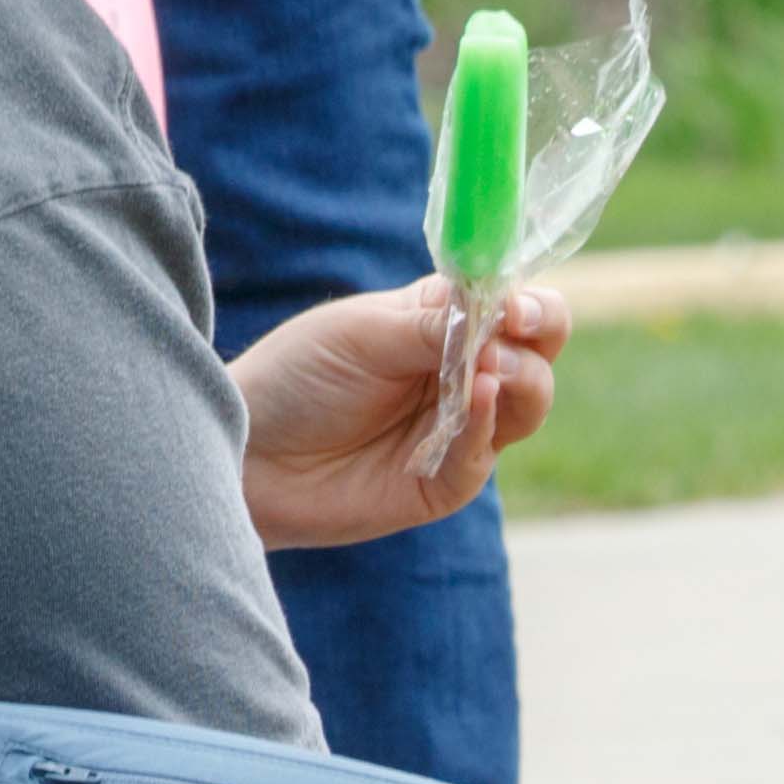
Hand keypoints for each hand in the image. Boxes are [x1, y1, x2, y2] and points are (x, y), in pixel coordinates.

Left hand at [239, 279, 565, 548]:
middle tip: (509, 329)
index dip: (528, 302)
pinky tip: (478, 397)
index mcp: (445, 325)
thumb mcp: (364, 333)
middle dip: (537, 336)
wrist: (246, 451)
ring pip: (528, 405)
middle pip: (538, 354)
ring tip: (490, 368)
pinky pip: (483, 455)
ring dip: (522, 380)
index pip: (515, 306)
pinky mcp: (445, 482)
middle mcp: (462, 374)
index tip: (515, 304)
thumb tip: (499, 314)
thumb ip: (433, 325)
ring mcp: (460, 430)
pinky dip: (486, 425)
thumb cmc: (296, 378)